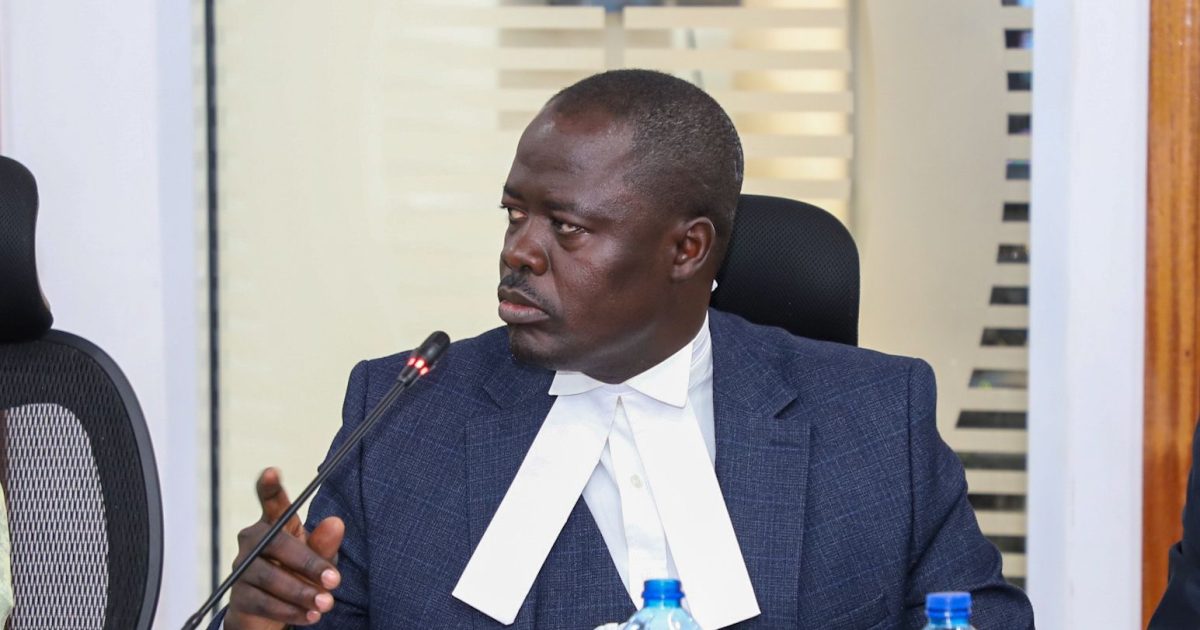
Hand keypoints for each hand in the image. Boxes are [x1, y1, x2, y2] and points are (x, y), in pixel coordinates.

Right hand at [225, 468, 345, 628]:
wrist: (277, 612)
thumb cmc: (299, 574)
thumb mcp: (319, 559)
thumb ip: (325, 543)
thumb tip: (336, 523)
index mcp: (276, 525)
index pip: (271, 503)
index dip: (269, 487)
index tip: (272, 471)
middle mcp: (254, 541)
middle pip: (276, 543)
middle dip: (308, 563)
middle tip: (334, 580)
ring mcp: (242, 568)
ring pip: (269, 576)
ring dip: (300, 592)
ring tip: (326, 603)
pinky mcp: (238, 596)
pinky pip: (262, 602)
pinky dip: (289, 610)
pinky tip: (310, 616)